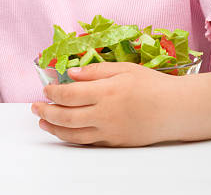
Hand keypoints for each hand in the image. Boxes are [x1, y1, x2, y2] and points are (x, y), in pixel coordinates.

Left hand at [31, 62, 176, 146]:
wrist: (175, 110)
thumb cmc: (152, 85)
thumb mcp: (124, 68)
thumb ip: (95, 71)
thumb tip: (71, 73)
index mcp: (106, 92)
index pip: (70, 94)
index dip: (53, 92)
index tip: (46, 89)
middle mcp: (104, 114)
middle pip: (67, 116)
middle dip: (47, 112)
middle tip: (35, 107)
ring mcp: (109, 131)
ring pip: (74, 134)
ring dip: (55, 128)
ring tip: (43, 122)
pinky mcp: (115, 143)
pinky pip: (88, 142)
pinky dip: (72, 138)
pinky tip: (65, 132)